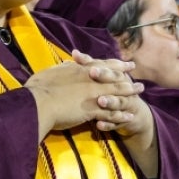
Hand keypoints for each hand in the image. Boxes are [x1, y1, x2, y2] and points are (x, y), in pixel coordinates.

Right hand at [26, 50, 142, 135]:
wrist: (38, 103)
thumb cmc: (39, 88)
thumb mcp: (51, 73)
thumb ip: (62, 69)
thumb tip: (67, 64)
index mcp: (79, 70)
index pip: (100, 65)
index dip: (113, 64)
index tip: (124, 63)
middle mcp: (89, 79)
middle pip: (112, 77)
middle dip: (126, 77)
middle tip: (137, 76)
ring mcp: (92, 94)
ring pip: (116, 93)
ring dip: (129, 94)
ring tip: (140, 94)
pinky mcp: (92, 110)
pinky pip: (111, 113)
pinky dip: (121, 114)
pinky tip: (130, 116)